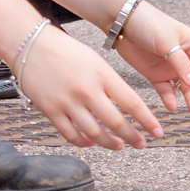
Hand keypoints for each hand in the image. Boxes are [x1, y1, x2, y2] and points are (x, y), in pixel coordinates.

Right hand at [15, 27, 161, 148]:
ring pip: (93, 133)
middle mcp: (87, 91)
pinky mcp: (50, 111)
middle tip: (141, 144)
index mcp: (103, 75)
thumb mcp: (96, 62)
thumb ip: (110, 84)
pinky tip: (92, 142)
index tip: (158, 131)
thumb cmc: (66, 50)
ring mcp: (67, 103)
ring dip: (109, 143)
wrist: (31, 44)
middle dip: (132, 137)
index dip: (147, 121)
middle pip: (115, 122)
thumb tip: (126, 106)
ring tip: (119, 146)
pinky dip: (83, 142)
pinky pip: (70, 134)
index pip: (132, 103)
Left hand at [115, 2, 189, 114]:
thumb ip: (182, 64)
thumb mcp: (168, 42)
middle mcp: (189, 58)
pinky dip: (171, 99)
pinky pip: (167, 91)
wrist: (123, 21)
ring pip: (188, 88)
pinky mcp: (156, 75)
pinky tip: (172, 105)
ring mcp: (173, 68)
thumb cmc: (150, 23)